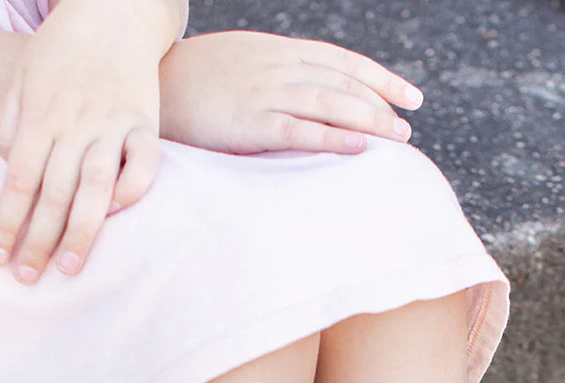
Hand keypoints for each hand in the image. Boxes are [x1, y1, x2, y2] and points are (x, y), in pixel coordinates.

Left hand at [0, 0, 184, 282]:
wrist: (114, 10)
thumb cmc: (63, 49)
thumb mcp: (23, 78)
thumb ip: (11, 124)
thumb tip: (10, 171)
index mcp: (41, 115)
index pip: (18, 180)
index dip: (6, 222)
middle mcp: (76, 124)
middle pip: (53, 194)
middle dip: (38, 241)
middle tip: (27, 279)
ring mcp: (113, 125)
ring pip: (95, 189)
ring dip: (81, 234)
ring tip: (69, 270)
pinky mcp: (146, 124)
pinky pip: (143, 167)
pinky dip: (132, 194)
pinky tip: (116, 220)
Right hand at [158, 31, 423, 156]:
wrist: (153, 85)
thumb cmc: (198, 83)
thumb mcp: (246, 68)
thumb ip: (279, 79)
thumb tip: (310, 99)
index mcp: (282, 52)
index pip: (344, 62)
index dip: (382, 79)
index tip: (411, 97)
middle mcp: (280, 68)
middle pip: (344, 83)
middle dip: (382, 105)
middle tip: (408, 129)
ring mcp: (266, 93)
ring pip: (330, 103)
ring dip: (369, 120)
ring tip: (398, 138)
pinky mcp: (249, 123)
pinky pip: (298, 131)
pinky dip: (331, 137)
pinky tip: (358, 147)